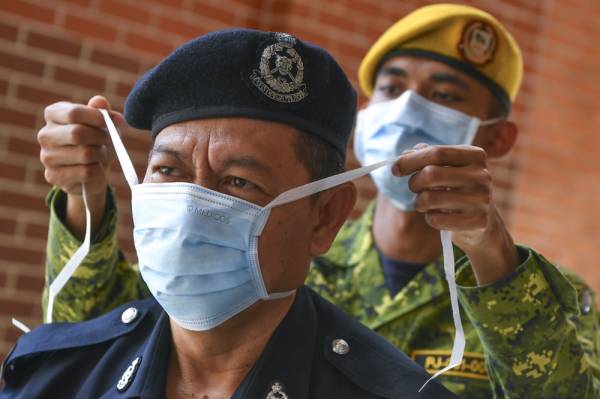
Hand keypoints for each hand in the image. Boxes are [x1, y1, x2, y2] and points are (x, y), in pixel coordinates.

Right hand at [38, 96, 123, 238]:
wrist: (94, 169)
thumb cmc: (98, 140)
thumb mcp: (103, 123)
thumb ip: (101, 110)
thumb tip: (100, 103)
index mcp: (54, 114)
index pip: (73, 113)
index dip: (96, 117)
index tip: (110, 122)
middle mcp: (45, 134)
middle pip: (78, 134)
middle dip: (101, 137)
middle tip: (108, 140)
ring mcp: (47, 156)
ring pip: (85, 154)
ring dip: (101, 154)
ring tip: (100, 154)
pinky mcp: (54, 176)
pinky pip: (86, 172)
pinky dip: (98, 170)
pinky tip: (94, 168)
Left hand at [393, 143, 518, 283]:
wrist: (483, 220)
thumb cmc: (457, 188)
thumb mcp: (446, 167)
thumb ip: (425, 156)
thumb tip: (404, 155)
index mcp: (475, 155)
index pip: (436, 153)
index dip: (410, 160)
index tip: (394, 169)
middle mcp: (482, 175)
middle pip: (430, 174)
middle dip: (414, 183)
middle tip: (414, 188)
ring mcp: (482, 199)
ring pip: (429, 198)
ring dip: (419, 202)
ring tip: (423, 203)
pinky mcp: (478, 221)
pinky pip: (436, 219)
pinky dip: (430, 218)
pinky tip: (438, 216)